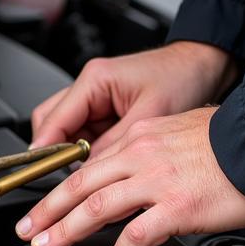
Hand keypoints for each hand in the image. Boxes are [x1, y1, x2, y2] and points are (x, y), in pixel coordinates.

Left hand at [16, 107, 244, 245]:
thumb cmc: (233, 143)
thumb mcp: (179, 136)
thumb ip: (152, 157)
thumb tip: (136, 183)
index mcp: (140, 137)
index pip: (88, 164)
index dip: (60, 188)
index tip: (44, 206)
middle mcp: (141, 154)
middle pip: (79, 185)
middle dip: (47, 211)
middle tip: (28, 231)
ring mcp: (156, 180)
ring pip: (96, 207)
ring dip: (67, 231)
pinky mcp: (176, 206)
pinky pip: (136, 234)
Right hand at [31, 42, 236, 160]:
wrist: (203, 65)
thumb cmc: (182, 78)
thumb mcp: (149, 117)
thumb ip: (113, 146)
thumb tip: (88, 174)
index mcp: (94, 79)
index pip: (53, 120)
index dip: (45, 151)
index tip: (41, 174)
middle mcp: (89, 86)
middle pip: (50, 125)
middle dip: (55, 154)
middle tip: (67, 179)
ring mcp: (95, 99)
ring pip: (65, 133)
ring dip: (73, 154)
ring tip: (90, 174)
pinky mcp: (105, 110)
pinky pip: (84, 135)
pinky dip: (88, 152)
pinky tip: (102, 165)